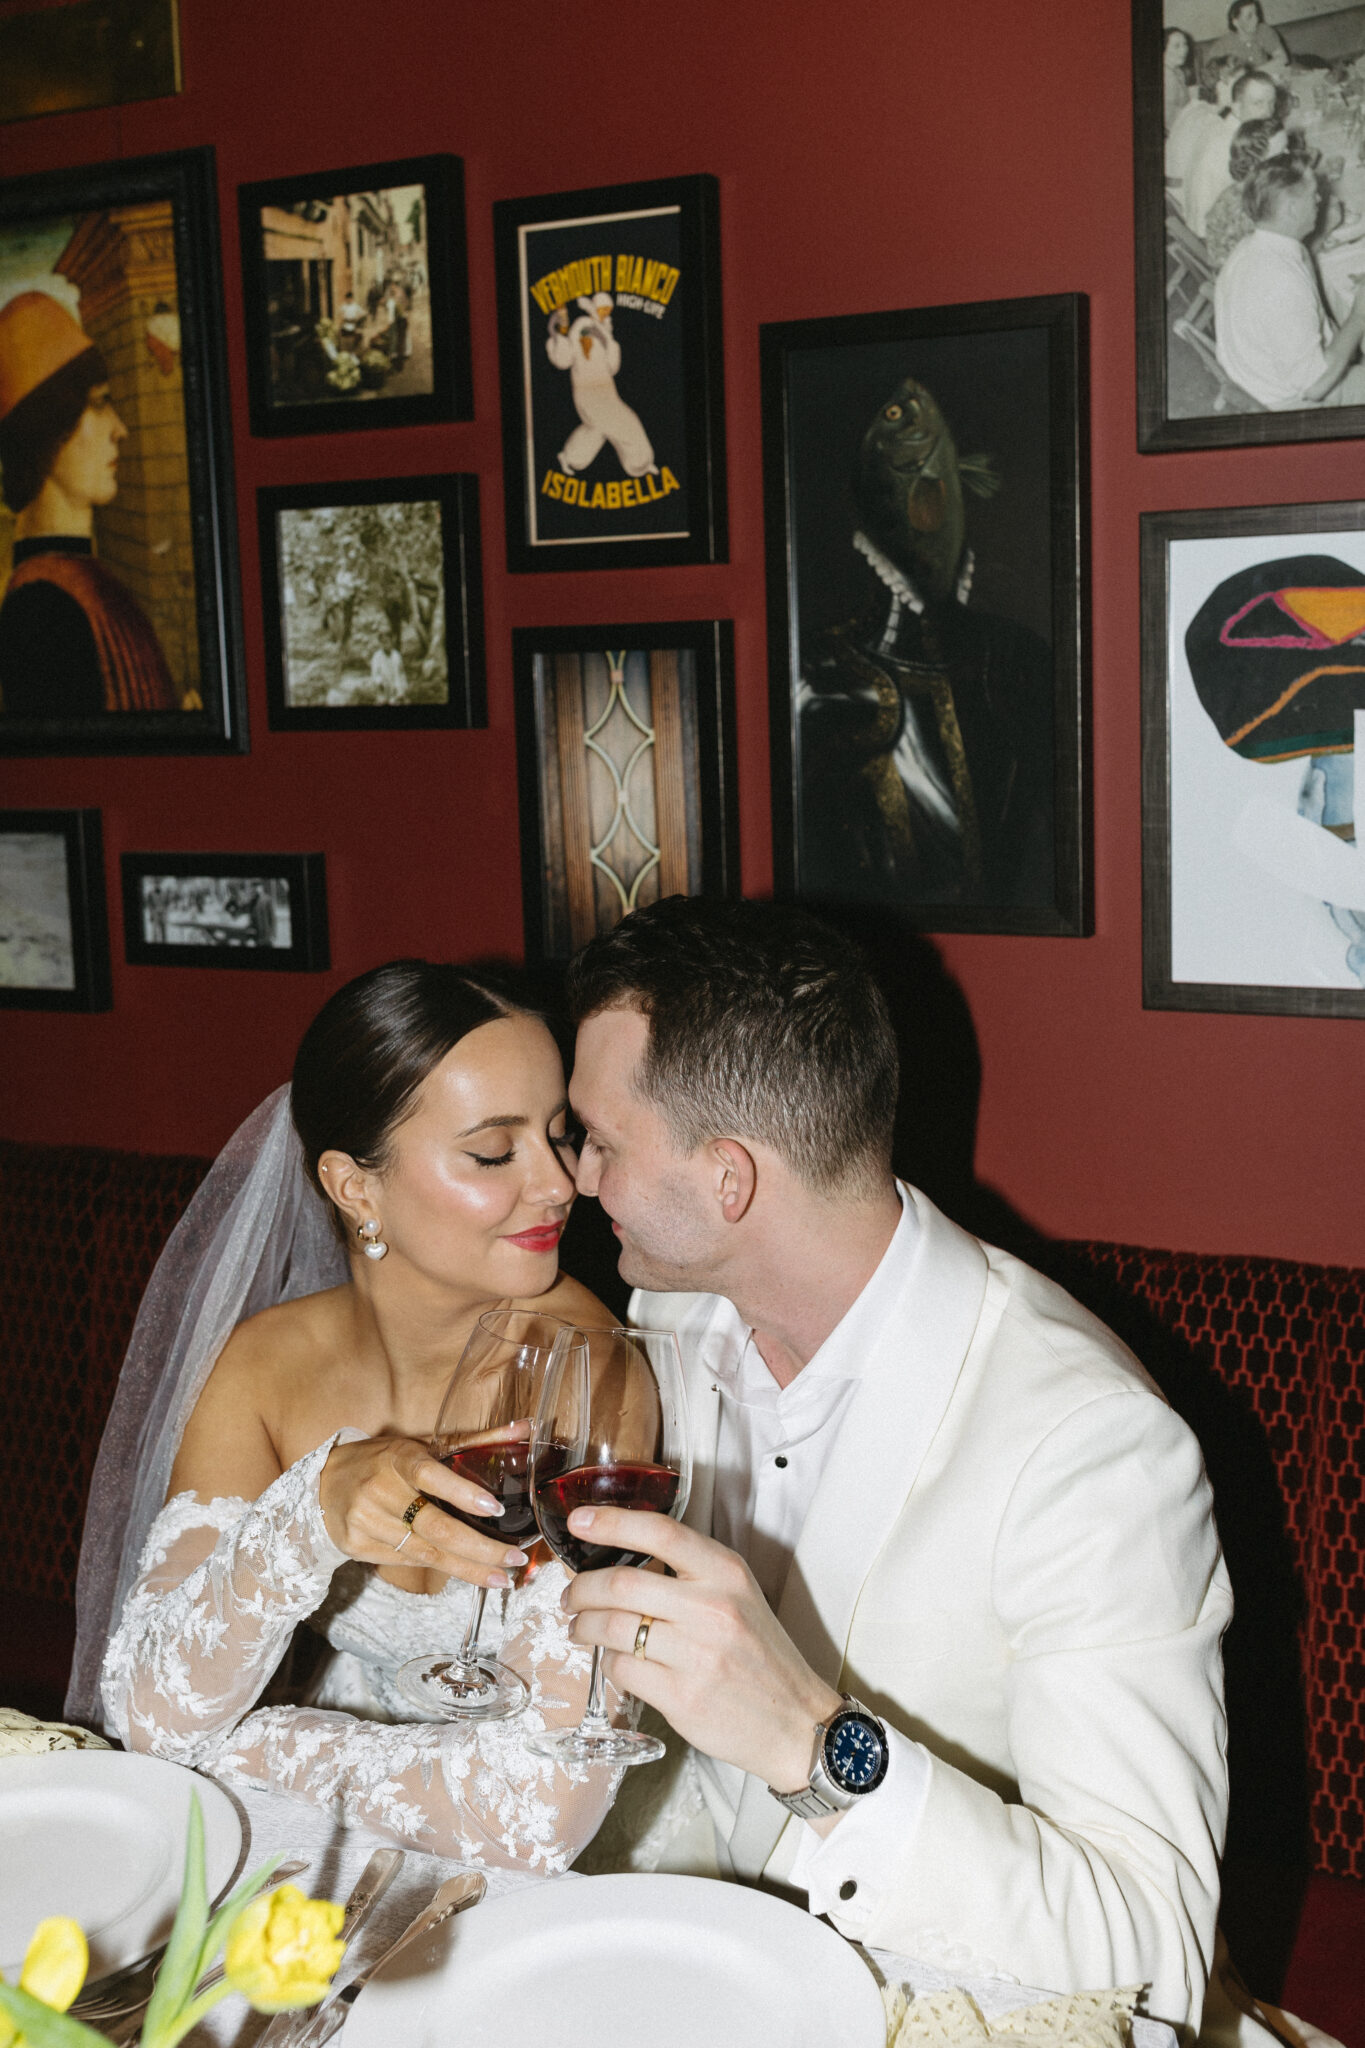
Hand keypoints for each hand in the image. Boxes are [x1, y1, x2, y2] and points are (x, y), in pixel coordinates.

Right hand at [318, 1429, 529, 1587]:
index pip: (430, 1475)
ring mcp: (365, 1521)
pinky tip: (466, 1572)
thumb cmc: (385, 1461)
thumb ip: (473, 1441)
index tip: (495, 1509)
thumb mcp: (421, 1445)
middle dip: (480, 1549)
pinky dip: (439, 1568)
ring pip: (425, 1553)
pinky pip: (407, 1562)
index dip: (462, 1493)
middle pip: (434, 1527)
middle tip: (514, 1560)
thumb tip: (525, 1429)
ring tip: (501, 1577)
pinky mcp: (356, 1546)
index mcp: (398, 1458)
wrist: (324, 1482)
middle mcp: (379, 1490)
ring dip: (467, 1569)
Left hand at [560, 1510, 841, 1790]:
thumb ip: (690, 1573)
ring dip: (583, 1626)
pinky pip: (623, 1669)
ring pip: (613, 1627)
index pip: (661, 1532)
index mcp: (727, 1573)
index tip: (579, 1520)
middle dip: (581, 1588)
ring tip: (580, 1628)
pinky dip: (609, 1662)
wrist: (796, 1721)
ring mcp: (698, 1654)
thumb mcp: (739, 1596)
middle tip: (570, 1595)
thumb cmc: (761, 1656)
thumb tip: (622, 1555)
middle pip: (622, 1582)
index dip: (612, 1522)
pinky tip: (617, 1661)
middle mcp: (713, 1607)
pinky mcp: (682, 1697)